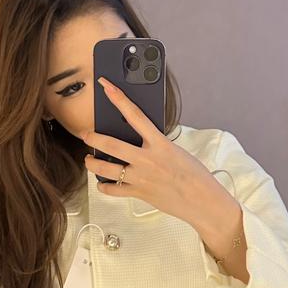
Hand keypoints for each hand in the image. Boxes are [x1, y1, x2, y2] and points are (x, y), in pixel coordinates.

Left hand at [82, 77, 214, 221]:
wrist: (203, 201)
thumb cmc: (195, 175)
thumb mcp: (176, 152)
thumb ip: (156, 144)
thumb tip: (139, 140)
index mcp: (160, 144)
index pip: (135, 115)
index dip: (119, 98)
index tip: (107, 86)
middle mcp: (147, 160)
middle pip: (111, 145)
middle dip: (93, 138)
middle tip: (85, 134)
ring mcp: (141, 178)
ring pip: (107, 169)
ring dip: (93, 163)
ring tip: (88, 160)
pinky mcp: (139, 193)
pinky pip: (114, 190)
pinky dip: (104, 187)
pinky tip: (102, 183)